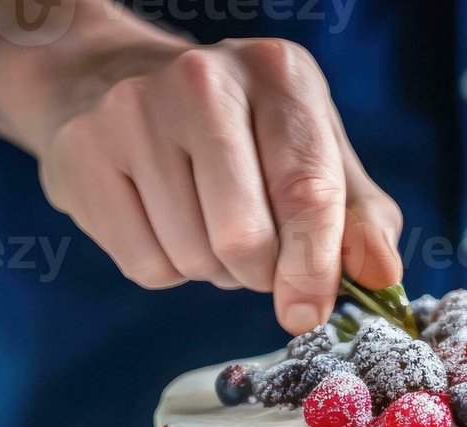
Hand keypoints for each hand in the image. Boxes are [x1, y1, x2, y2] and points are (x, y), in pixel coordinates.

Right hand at [25, 35, 402, 333]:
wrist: (110, 83)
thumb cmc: (238, 131)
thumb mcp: (311, 151)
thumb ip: (358, 216)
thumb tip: (382, 278)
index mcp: (278, 74)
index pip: (306, 188)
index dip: (314, 266)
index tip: (308, 313)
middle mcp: (203, 82)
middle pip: (244, 239)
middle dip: (258, 272)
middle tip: (255, 253)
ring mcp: (134, 115)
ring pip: (194, 259)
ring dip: (213, 270)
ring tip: (204, 222)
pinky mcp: (83, 157)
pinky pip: (147, 266)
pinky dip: (167, 268)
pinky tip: (163, 221)